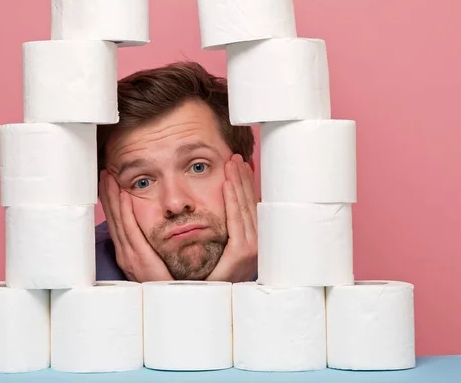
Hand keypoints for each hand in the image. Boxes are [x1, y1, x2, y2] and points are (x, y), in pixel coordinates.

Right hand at [99, 170, 172, 282]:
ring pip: (118, 220)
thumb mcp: (161, 261)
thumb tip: (163, 228)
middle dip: (108, 195)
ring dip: (112, 198)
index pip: (119, 222)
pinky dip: (124, 210)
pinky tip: (123, 194)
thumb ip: (158, 245)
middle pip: (114, 218)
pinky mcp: (138, 259)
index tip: (109, 183)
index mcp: (131, 254)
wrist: (178, 306)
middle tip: (104, 174)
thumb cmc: (174, 284)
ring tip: (108, 178)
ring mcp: (130, 256)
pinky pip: (129, 229)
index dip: (112, 202)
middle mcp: (126, 253)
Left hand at [207, 154, 257, 282]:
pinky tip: (227, 185)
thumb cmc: (208, 278)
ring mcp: (251, 250)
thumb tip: (222, 210)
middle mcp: (256, 245)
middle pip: (249, 203)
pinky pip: (237, 221)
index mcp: (251, 243)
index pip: (249, 207)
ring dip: (238, 183)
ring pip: (244, 208)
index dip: (244, 185)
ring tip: (233, 164)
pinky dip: (233, 201)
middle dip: (242, 179)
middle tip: (235, 157)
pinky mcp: (242, 254)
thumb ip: (222, 230)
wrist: (204, 303)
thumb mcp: (219, 249)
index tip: (239, 165)